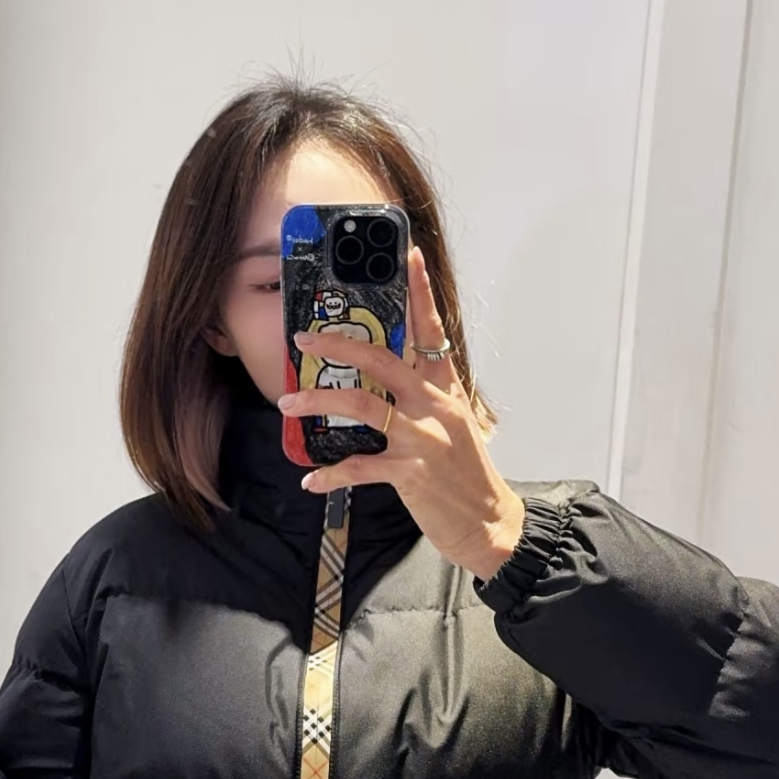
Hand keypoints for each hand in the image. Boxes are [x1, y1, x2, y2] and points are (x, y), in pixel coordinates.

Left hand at [278, 247, 526, 581]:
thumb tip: (375, 384)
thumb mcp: (450, 426)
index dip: (420, 292)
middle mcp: (435, 405)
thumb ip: (420, 400)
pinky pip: (360, 467)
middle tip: (303, 340)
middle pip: (382, 359)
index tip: (408, 256)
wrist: (490, 523)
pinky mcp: (412, 472)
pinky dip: (331, 474)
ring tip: (288, 402)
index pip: (433, 330)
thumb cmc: (465, 475)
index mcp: (445, 389)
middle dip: (338, 345)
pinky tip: (311, 480)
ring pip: (361, 406)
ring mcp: (424, 437)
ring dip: (318, 402)